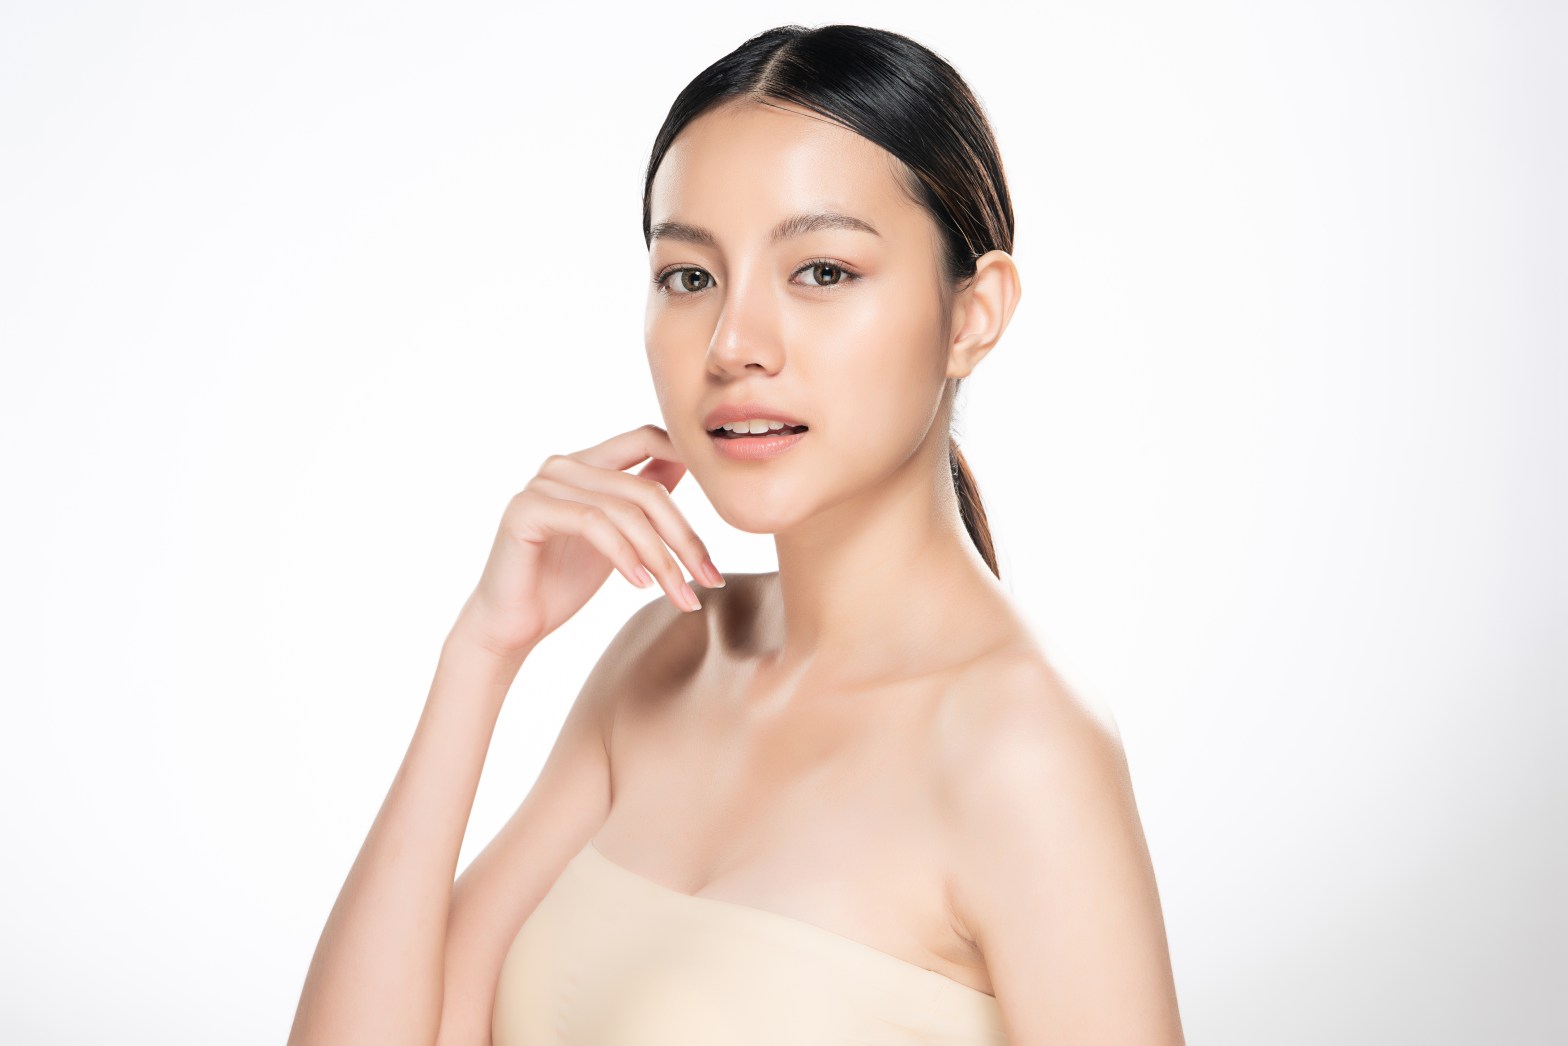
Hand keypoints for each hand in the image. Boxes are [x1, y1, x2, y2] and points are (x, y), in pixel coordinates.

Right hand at [450, 424, 722, 658]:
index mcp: (588, 462)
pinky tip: (640, 584)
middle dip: (685, 537)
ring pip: (625, 510)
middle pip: (646, 487)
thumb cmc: (564, 581)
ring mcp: (543, 484)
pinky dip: (625, 555)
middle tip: (708, 579)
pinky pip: (593, 524)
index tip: (725, 505)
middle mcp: (564, 465)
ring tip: (680, 594)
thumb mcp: (619, 536)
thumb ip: (643, 497)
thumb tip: (688, 462)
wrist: (512, 624)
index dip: (688, 460)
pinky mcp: (527, 510)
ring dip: (661, 558)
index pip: (648, 437)